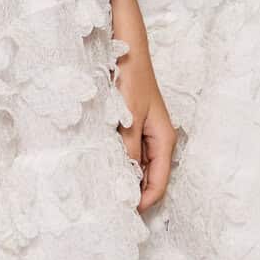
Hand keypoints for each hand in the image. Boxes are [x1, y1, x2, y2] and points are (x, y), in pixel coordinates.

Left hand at [111, 0, 176, 211]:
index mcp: (164, 139)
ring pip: (134, 166)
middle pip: (147, 178)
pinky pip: (124, 152)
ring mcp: (142, 132)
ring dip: (120, 179)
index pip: (158, 183)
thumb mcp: (128, 115)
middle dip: (130, 195)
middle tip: (105, 211)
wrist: (125, 43)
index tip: (121, 216)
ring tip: (99, 194)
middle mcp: (155, 139)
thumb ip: (127, 148)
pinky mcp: (128, 125)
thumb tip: (123, 180)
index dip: (142, 203)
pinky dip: (113, 163)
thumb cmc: (131, 76)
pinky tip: (95, 168)